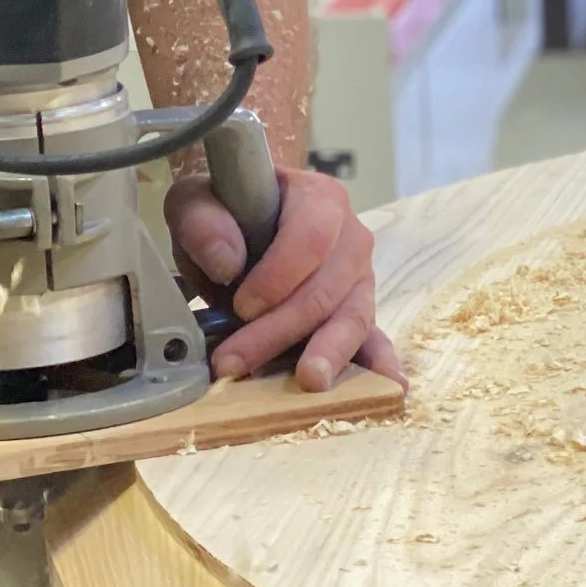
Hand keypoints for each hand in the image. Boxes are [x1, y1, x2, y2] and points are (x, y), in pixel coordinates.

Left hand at [166, 165, 403, 392]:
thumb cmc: (227, 210)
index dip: (277, 276)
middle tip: (235, 361)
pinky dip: (377, 363)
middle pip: (326, 289)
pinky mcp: (358, 314)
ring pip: (353, 318)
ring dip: (328, 352)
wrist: (244, 220)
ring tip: (309, 380)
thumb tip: (227, 263)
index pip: (309, 238)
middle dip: (280, 330)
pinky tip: (388, 387)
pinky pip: (373, 338)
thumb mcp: (197, 200)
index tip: (239, 306)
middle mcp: (351, 239)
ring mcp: (360, 279)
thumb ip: (202, 221)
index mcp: (319, 200)